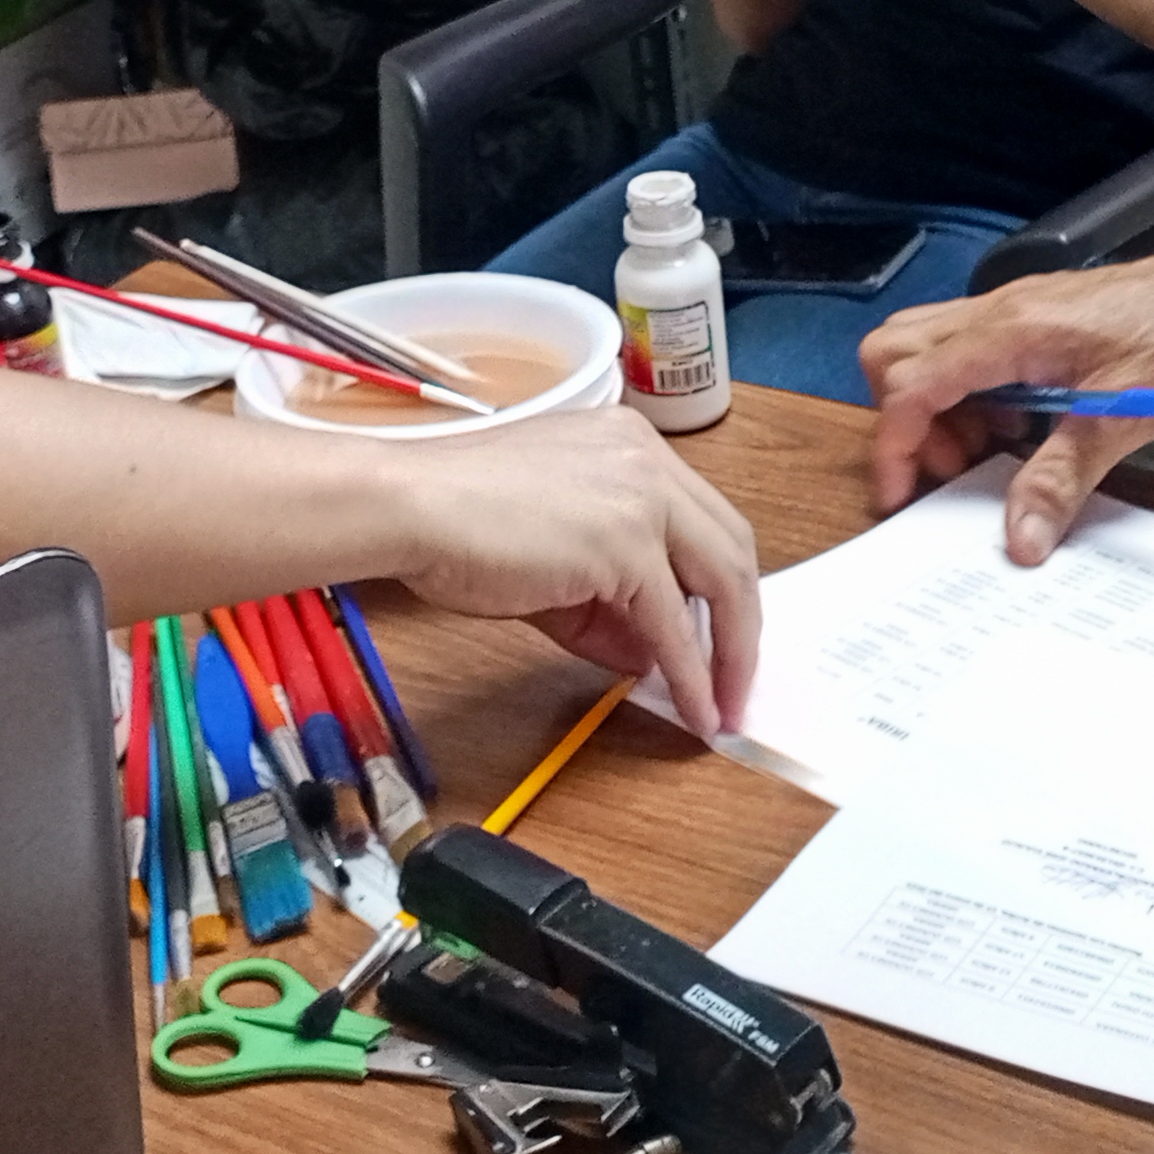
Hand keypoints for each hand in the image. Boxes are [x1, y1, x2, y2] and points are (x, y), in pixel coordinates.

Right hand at [383, 407, 761, 734]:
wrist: (410, 507)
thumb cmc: (456, 520)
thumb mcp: (552, 558)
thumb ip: (606, 601)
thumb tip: (649, 656)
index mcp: (630, 444)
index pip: (703, 517)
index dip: (720, 582)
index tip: (722, 633)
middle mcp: (648, 460)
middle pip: (731, 544)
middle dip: (743, 621)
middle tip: (739, 678)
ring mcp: (641, 497)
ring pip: (721, 581)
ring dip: (731, 653)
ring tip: (724, 704)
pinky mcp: (626, 543)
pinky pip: (673, 624)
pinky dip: (690, 673)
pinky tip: (694, 708)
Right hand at [860, 235, 1153, 563]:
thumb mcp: (1121, 420)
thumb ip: (1060, 478)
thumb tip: (1020, 537)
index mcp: (1010, 332)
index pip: (910, 383)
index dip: (895, 444)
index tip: (903, 495)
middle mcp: (1000, 310)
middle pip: (895, 351)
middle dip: (907, 418)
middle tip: (954, 467)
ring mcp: (1015, 308)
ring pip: (928, 347)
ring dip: (939, 405)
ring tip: (990, 449)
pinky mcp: (1036, 316)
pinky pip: (970, 349)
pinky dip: (972, 391)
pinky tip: (1021, 422)